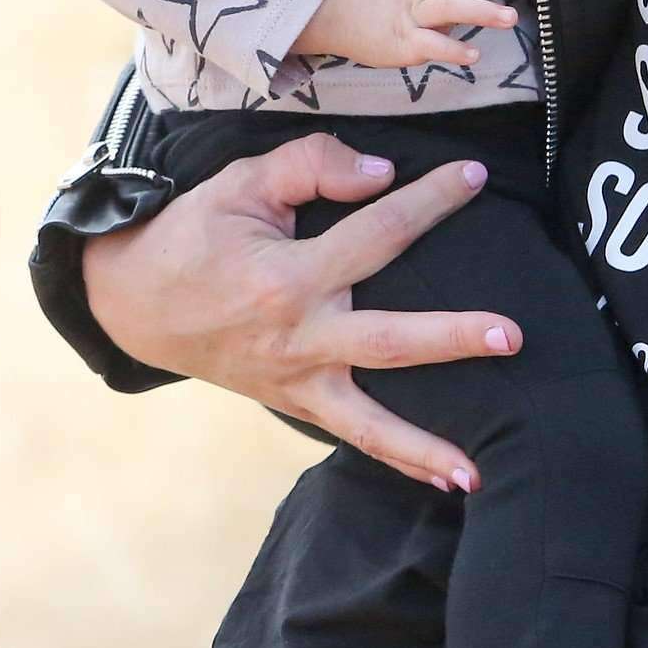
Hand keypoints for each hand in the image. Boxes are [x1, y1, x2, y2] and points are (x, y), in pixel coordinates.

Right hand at [80, 134, 518, 491]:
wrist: (136, 303)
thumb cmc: (193, 235)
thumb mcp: (240, 183)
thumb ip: (311, 166)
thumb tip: (382, 174)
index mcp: (286, 276)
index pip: (377, 232)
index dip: (431, 200)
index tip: (476, 176)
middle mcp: (298, 336)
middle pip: (388, 340)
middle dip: (452, 338)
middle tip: (512, 334)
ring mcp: (298, 379)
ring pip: (371, 420)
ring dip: (427, 445)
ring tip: (478, 469)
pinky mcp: (297, 403)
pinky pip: (356, 436)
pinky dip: (403, 460)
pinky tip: (454, 481)